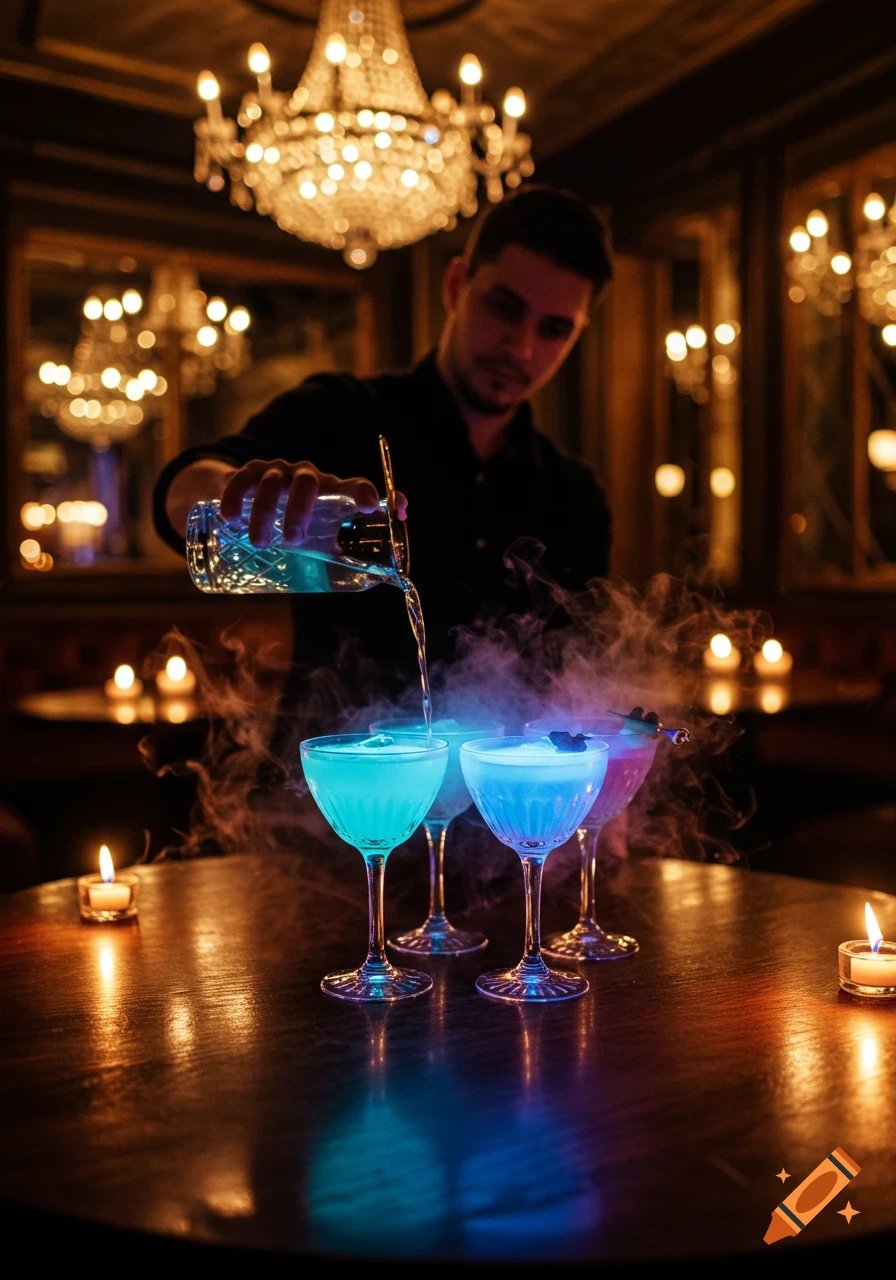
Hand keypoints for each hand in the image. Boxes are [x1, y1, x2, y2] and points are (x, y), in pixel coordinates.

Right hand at [219, 459, 406, 546]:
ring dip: (265, 513)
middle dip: (301, 511)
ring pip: (272, 484)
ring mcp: (277, 472)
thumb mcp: (318, 537)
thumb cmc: (292, 521)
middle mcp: (306, 476)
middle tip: (293, 540)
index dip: (364, 493)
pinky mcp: (248, 473)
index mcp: (329, 492)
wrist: (249, 498)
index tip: (371, 506)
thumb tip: (374, 578)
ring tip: (259, 543)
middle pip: (308, 483)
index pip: (352, 486)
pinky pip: (242, 480)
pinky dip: (235, 498)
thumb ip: (342, 553)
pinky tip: (231, 519)